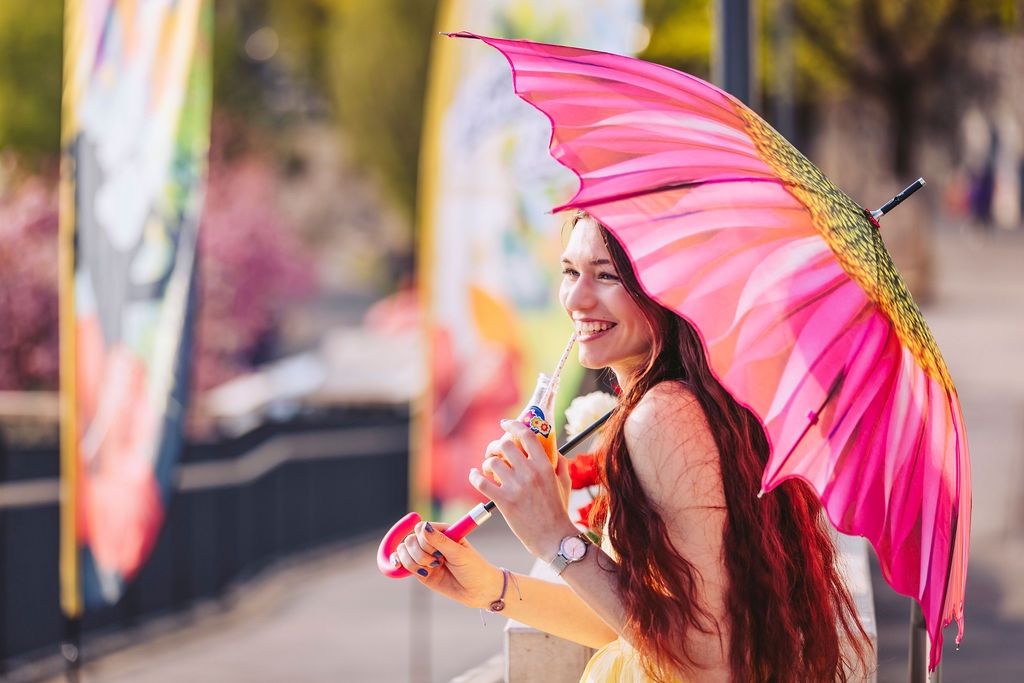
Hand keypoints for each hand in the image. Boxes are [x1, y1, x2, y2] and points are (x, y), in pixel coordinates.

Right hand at [391, 521, 502, 608]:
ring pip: (404, 551)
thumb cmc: (473, 568)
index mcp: (443, 532)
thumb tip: (422, 526)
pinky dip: (401, 565)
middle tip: (438, 562)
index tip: (439, 552)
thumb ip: (440, 541)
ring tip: (432, 568)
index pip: (420, 528)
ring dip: (414, 562)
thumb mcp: (459, 553)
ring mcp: (425, 556)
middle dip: (420, 554)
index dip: (424, 540)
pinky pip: (403, 564)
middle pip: (410, 540)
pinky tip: (399, 566)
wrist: (478, 591)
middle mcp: (431, 542)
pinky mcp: (420, 570)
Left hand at [471, 420, 576, 558]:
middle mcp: (530, 472)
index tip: (505, 423)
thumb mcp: (565, 483)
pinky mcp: (504, 501)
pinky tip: (475, 475)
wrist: (554, 538)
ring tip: (488, 469)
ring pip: (492, 462)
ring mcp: (516, 487)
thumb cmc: (559, 511)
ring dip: (487, 463)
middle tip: (494, 452)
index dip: (513, 425)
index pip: (526, 435)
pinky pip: (481, 482)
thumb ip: (560, 464)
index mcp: (545, 465)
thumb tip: (554, 450)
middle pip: (505, 445)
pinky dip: (475, 476)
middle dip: (496, 445)